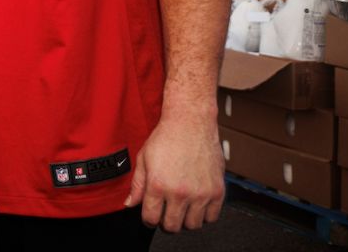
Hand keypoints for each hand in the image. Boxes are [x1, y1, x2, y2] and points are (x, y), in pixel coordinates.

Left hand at [124, 110, 224, 231]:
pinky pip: (212, 217)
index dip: (149, 219)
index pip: (151, 219)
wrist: (191, 122)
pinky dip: (205, 214)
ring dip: (186, 219)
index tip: (152, 214)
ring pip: (192, 225)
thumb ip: (137, 185)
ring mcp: (200, 193)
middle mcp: (179, 192)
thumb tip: (130, 204)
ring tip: (182, 205)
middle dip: (166, 221)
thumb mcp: (144, 159)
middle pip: (172, 226)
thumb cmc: (167, 137)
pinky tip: (197, 203)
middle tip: (167, 210)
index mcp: (158, 185)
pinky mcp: (217, 190)